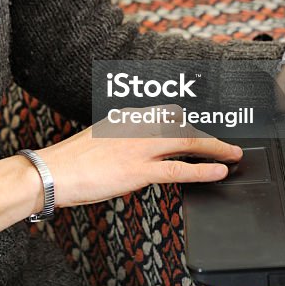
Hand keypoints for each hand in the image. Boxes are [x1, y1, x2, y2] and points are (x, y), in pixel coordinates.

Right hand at [38, 106, 242, 208]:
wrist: (51, 173)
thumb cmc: (69, 162)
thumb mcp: (99, 140)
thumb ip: (122, 141)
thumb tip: (136, 152)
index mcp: (127, 117)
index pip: (167, 112)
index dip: (189, 122)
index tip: (203, 128)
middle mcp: (136, 125)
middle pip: (182, 124)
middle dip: (208, 134)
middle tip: (227, 144)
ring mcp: (139, 147)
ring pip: (187, 141)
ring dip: (215, 148)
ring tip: (233, 155)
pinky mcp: (138, 170)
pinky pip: (178, 169)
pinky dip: (203, 170)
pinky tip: (219, 171)